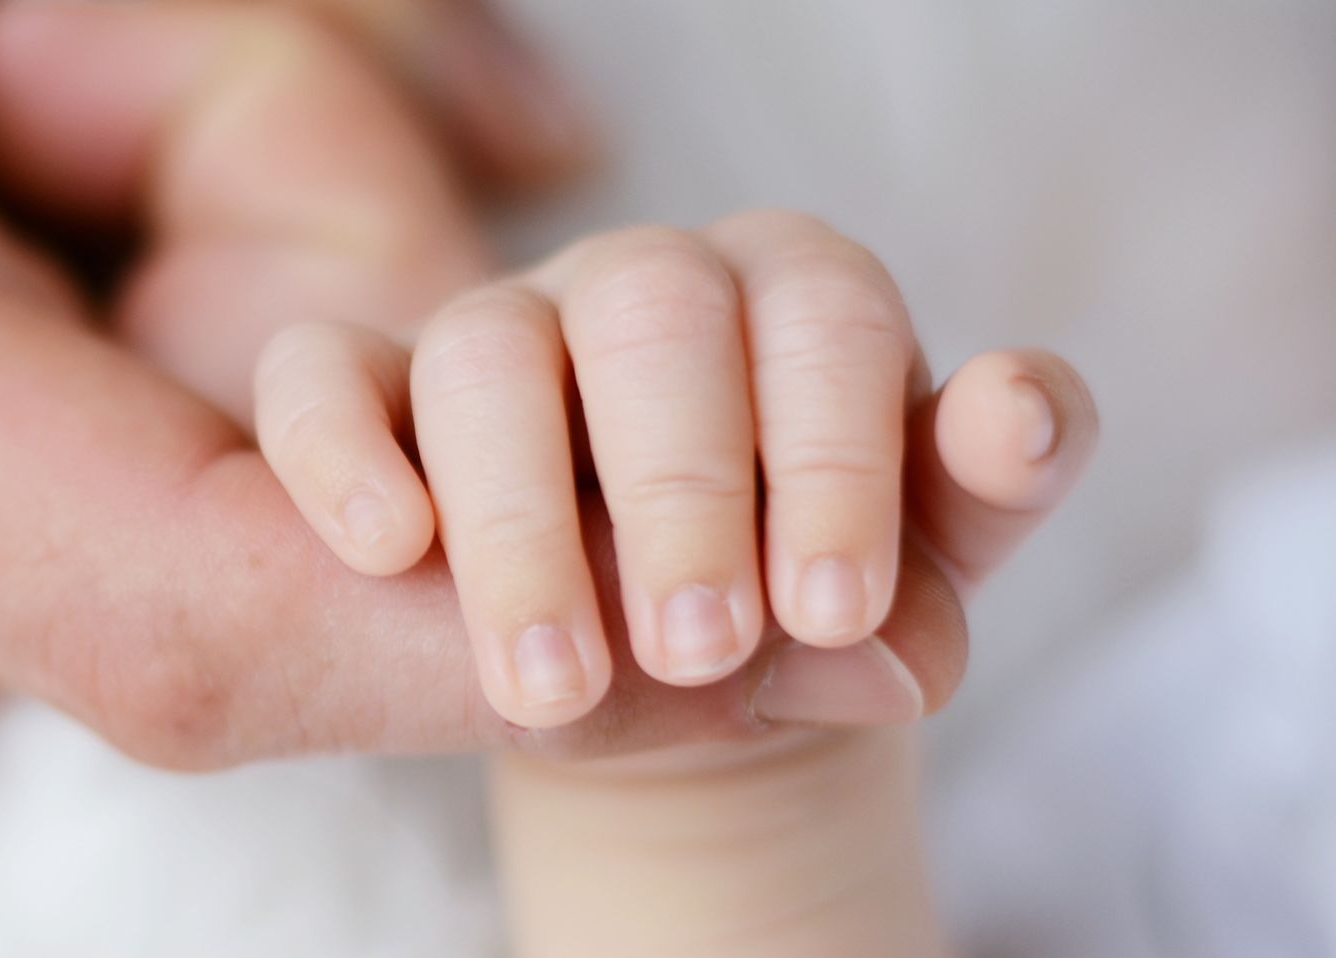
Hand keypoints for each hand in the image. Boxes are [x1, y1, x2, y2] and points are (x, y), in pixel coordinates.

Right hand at [255, 211, 1098, 726]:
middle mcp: (642, 286)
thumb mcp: (913, 575)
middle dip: (682, 491)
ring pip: (484, 354)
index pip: (822, 317)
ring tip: (555, 685)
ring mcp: (499, 330)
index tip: (835, 617)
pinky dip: (338, 449)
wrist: (687, 665)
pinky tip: (391, 550)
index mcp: (793, 292)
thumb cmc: (806, 594)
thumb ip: (972, 499)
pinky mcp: (373, 391)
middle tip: (703, 646)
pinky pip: (319, 375)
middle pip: (650, 320)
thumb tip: (1016, 412)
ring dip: (518, 523)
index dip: (834, 459)